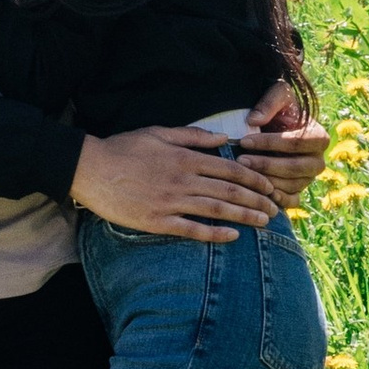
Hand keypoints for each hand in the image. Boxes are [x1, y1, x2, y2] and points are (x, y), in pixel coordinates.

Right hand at [72, 124, 295, 238]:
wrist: (91, 169)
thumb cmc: (124, 148)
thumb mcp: (160, 132)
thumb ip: (193, 136)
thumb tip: (223, 138)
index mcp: (185, 157)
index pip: (230, 169)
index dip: (254, 178)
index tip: (270, 186)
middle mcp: (183, 179)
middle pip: (229, 191)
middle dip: (257, 200)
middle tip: (277, 209)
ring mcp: (171, 202)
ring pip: (216, 210)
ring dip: (244, 217)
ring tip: (265, 223)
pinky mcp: (158, 221)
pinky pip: (192, 230)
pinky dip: (214, 234)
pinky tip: (232, 237)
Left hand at [240, 100, 329, 196]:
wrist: (281, 124)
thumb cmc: (281, 109)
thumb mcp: (278, 95)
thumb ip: (269, 103)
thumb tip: (253, 120)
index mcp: (319, 137)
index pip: (295, 143)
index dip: (269, 143)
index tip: (244, 141)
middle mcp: (318, 161)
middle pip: (294, 168)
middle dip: (266, 165)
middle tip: (241, 160)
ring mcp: (309, 178)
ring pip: (291, 185)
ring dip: (266, 181)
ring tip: (243, 174)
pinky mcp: (299, 191)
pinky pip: (291, 200)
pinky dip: (276, 199)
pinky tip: (257, 192)